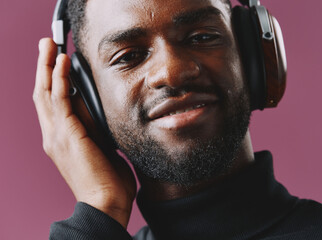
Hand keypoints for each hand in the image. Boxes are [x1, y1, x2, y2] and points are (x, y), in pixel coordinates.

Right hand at [33, 38, 135, 227]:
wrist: (106, 202)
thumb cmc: (108, 179)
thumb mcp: (101, 147)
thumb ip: (95, 128)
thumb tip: (97, 109)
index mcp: (61, 139)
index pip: (51, 103)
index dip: (51, 80)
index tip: (56, 61)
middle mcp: (53, 135)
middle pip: (42, 93)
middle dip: (43, 66)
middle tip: (46, 44)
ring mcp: (56, 135)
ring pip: (45, 92)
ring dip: (47, 65)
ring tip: (49, 44)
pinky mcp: (66, 134)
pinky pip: (59, 100)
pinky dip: (59, 79)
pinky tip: (62, 62)